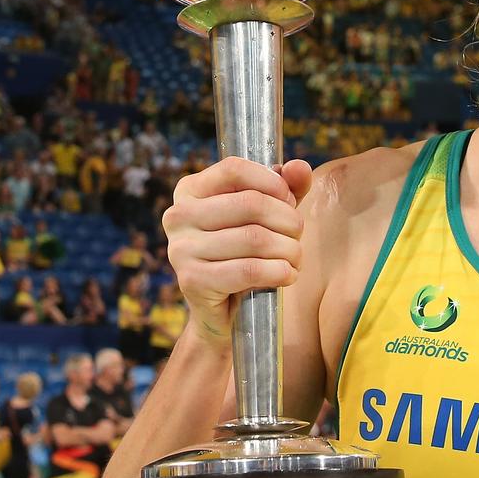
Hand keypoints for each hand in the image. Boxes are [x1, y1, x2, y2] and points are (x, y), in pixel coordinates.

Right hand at [163, 157, 312, 348]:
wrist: (223, 309)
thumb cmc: (246, 252)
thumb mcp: (267, 214)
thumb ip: (285, 188)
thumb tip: (300, 167)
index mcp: (190, 190)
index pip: (234, 169)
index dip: (272, 182)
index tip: (290, 200)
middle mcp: (178, 215)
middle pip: (251, 204)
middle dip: (288, 220)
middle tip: (297, 235)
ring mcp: (180, 249)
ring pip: (255, 238)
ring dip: (289, 249)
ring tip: (295, 257)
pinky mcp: (191, 280)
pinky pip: (249, 270)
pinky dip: (280, 272)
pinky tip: (288, 274)